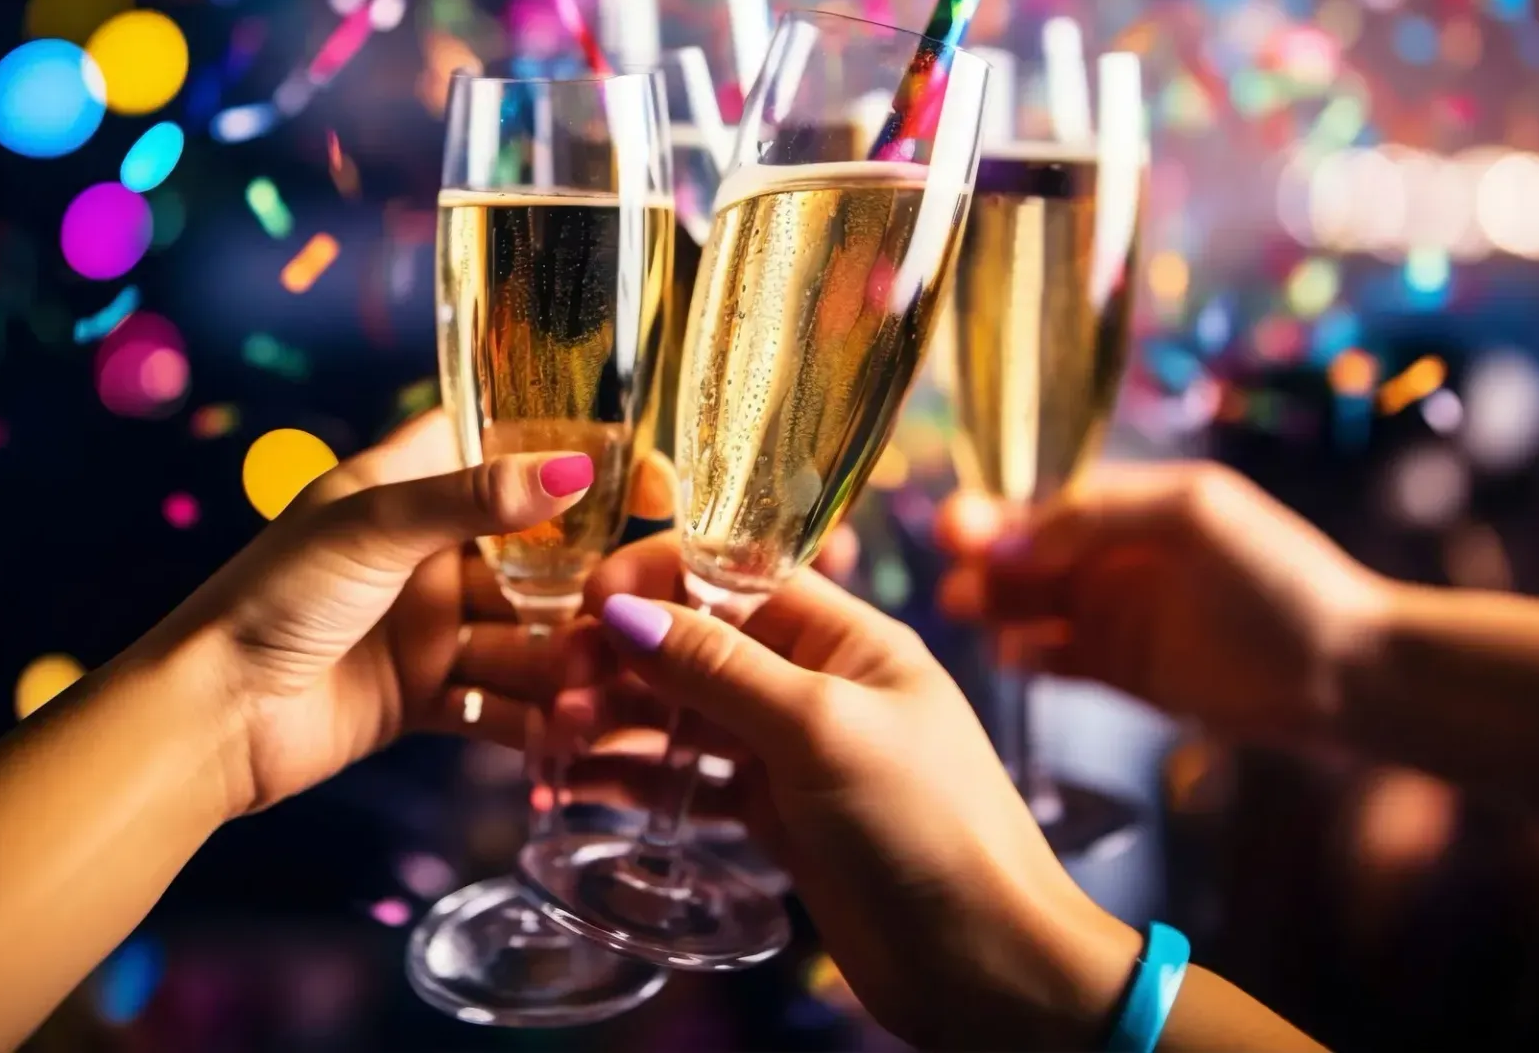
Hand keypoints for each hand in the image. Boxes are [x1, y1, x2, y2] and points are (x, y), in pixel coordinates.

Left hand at [153, 411, 605, 816]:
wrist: (209, 720)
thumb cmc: (273, 598)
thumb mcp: (375, 528)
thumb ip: (475, 499)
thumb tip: (576, 469)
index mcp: (405, 487)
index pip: (499, 446)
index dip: (569, 453)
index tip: (640, 474)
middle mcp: (424, 551)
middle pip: (530, 552)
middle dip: (583, 579)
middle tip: (636, 602)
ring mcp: (426, 625)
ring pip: (522, 632)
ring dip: (564, 656)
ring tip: (603, 678)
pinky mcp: (423, 695)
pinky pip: (496, 699)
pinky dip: (531, 715)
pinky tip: (568, 728)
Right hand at [574, 535, 1138, 1051]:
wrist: (985, 965)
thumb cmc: (927, 827)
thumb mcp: (820, 730)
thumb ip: (720, 668)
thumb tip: (623, 609)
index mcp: (844, 636)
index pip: (733, 574)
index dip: (656, 579)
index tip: (585, 604)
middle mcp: (814, 680)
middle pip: (696, 641)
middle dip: (621, 655)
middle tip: (557, 689)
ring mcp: (792, 750)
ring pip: (683, 711)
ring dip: (615, 717)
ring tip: (553, 742)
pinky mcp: (775, 814)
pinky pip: (689, 779)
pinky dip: (634, 778)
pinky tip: (576, 787)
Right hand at [937, 462, 1390, 742]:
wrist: (1348, 670)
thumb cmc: (1280, 574)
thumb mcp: (1192, 515)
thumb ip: (1098, 518)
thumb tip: (1010, 539)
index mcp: (1128, 506)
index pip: (1041, 502)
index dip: (996, 512)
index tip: (955, 524)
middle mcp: (1111, 558)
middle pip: (1024, 555)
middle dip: (985, 559)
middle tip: (956, 574)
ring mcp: (1112, 616)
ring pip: (1029, 607)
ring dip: (995, 605)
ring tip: (966, 609)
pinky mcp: (1118, 673)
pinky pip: (1053, 660)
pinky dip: (1025, 655)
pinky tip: (1008, 652)